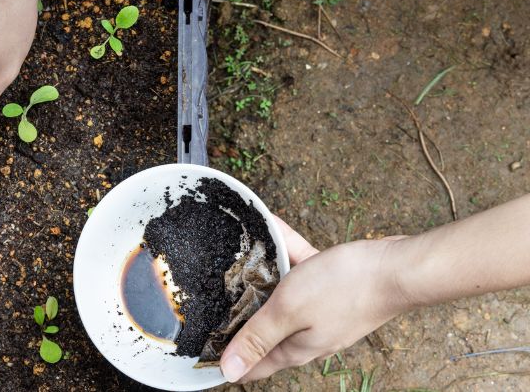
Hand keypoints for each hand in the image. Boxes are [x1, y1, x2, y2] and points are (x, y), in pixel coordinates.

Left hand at [220, 218, 410, 382]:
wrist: (397, 267)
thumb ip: (258, 338)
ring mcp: (322, 310)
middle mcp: (307, 333)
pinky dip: (287, 252)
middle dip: (239, 314)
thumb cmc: (345, 288)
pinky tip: (274, 228)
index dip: (228, 361)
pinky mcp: (333, 287)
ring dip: (263, 275)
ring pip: (282, 294)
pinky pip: (300, 268)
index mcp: (295, 347)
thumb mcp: (289, 311)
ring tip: (240, 256)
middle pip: (264, 328)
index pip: (254, 366)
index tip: (202, 352)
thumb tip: (230, 372)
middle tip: (213, 298)